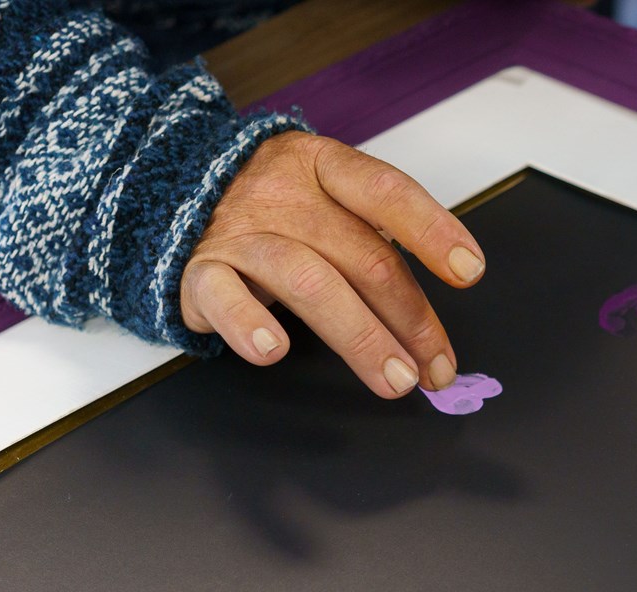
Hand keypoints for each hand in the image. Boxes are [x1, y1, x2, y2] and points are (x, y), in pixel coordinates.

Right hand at [179, 131, 484, 396]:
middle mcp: (283, 194)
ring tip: (395, 379)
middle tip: (437, 368)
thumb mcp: (323, 202)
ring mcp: (240, 232)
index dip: (431, 229)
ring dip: (360, 336)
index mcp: (323, 167)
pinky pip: (223, 296)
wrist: (166, 194)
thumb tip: (429, 329)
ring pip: (308, 280)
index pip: (386, 191)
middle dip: (410, 318)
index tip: (469, 271)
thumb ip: (371, 246)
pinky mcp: (199, 271)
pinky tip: (275, 351)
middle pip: (361, 254)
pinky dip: (248, 324)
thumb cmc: (271, 210)